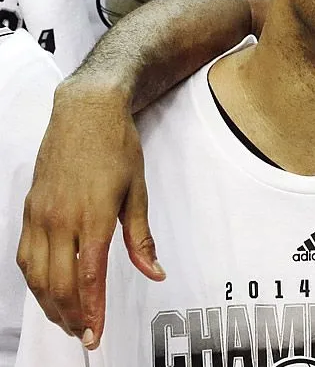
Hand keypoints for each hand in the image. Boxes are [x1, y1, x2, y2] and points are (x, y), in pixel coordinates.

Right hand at [16, 79, 163, 349]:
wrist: (85, 112)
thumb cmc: (117, 148)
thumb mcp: (138, 192)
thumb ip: (142, 238)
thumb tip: (155, 273)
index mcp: (92, 217)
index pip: (88, 277)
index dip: (92, 310)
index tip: (96, 334)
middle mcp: (60, 219)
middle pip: (58, 283)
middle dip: (72, 315)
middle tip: (85, 336)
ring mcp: (39, 215)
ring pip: (36, 274)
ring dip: (50, 303)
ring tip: (68, 321)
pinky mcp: (29, 209)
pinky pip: (25, 255)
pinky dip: (35, 280)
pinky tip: (47, 291)